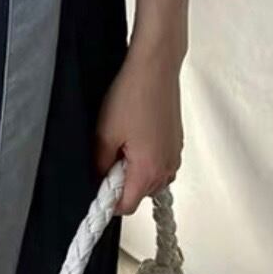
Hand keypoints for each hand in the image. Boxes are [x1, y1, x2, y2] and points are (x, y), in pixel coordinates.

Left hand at [92, 42, 183, 215]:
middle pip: (139, 193)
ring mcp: (174, 155)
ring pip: (149, 178)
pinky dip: (145, 156)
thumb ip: (99, 163)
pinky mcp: (175, 142)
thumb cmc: (133, 95)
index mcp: (149, 170)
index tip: (97, 183)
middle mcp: (167, 168)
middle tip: (107, 152)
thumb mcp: (104, 132)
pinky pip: (158, 161)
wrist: (155, 67)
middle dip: (121, 181)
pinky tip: (134, 132)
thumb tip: (98, 179)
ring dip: (133, 168)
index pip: (126, 206)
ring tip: (121, 139)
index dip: (108, 199)